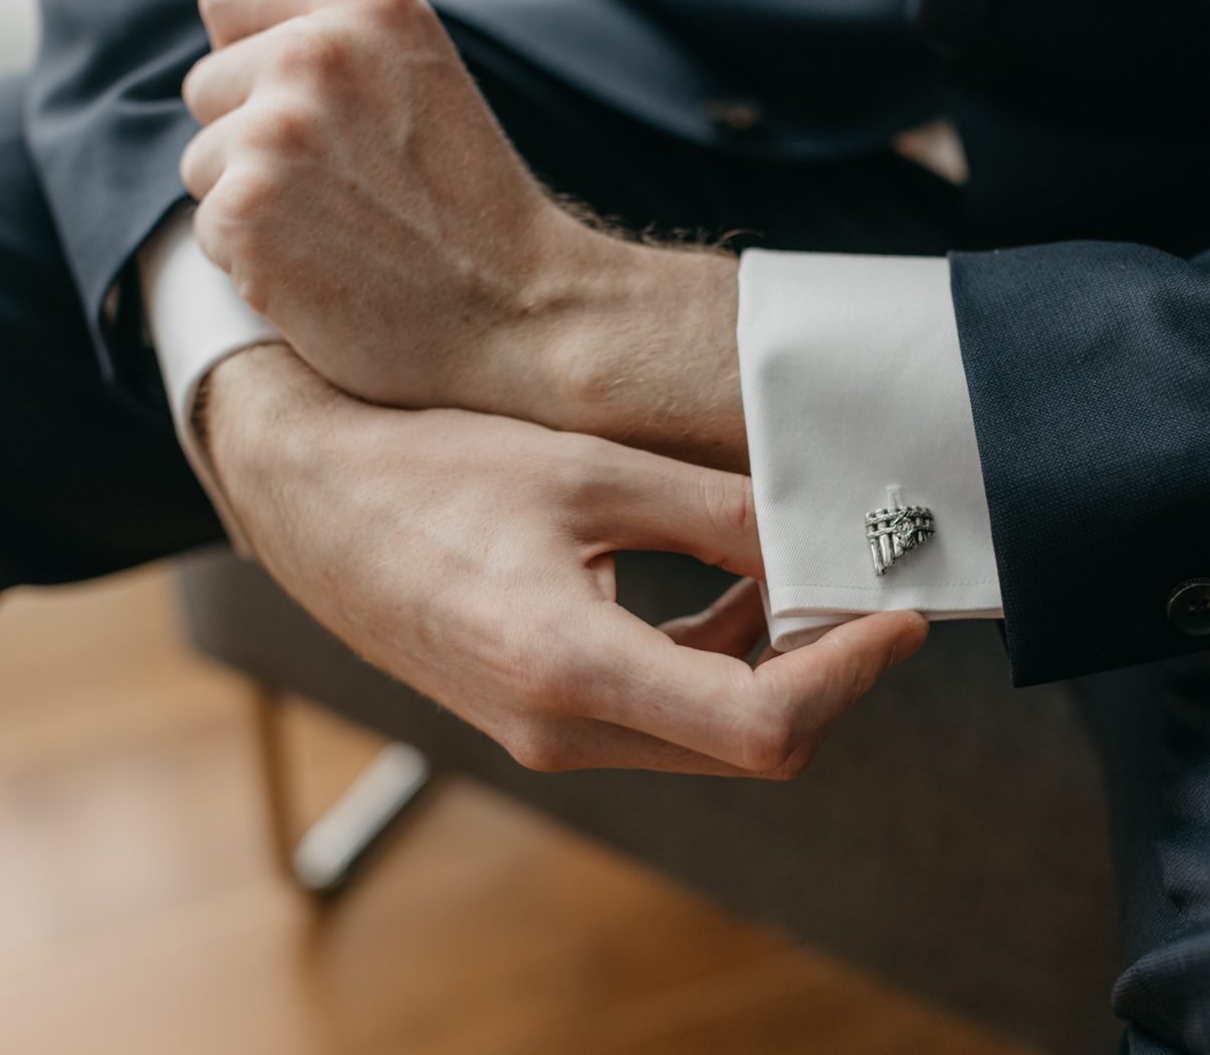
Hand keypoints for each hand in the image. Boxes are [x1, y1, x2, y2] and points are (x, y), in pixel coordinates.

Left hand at [181, 0, 746, 469]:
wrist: (524, 316)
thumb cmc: (471, 217)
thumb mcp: (421, 77)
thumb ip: (336, 45)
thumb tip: (222, 30)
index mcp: (371, 6)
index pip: (230, 4)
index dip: (259, 68)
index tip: (317, 123)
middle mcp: (318, 51)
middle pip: (209, 86)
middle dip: (254, 142)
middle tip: (348, 196)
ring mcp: (277, 130)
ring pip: (203, 162)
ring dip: (253, 205)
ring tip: (343, 236)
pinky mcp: (246, 208)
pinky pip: (208, 228)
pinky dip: (255, 264)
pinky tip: (327, 274)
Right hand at [203, 343, 926, 776]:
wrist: (307, 496)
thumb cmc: (427, 467)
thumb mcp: (585, 470)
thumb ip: (714, 511)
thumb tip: (819, 533)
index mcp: (573, 670)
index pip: (765, 725)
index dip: (851, 674)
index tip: (901, 617)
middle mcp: (562, 728)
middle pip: (747, 743)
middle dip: (824, 673)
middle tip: (864, 589)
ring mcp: (546, 733)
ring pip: (706, 731)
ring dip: (772, 670)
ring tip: (801, 578)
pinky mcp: (536, 715)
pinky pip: (657, 713)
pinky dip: (713, 664)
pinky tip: (726, 590)